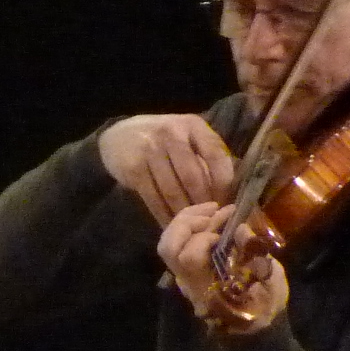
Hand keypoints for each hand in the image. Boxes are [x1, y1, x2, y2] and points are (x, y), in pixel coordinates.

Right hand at [98, 114, 234, 224]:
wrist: (118, 135)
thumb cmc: (163, 140)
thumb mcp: (187, 136)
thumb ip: (207, 155)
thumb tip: (231, 189)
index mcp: (192, 125)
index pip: (215, 155)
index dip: (223, 182)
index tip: (226, 201)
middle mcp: (171, 134)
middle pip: (193, 176)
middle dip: (203, 201)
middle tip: (210, 219)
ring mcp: (149, 150)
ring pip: (172, 190)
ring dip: (184, 212)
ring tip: (192, 225)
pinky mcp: (133, 169)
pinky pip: (153, 198)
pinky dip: (163, 214)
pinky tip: (171, 223)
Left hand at [157, 199, 286, 332]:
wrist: (252, 326)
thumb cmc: (264, 306)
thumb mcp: (271, 284)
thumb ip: (258, 259)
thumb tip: (240, 229)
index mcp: (207, 288)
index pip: (189, 258)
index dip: (203, 239)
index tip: (227, 230)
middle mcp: (187, 281)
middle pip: (168, 248)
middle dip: (188, 222)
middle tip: (214, 210)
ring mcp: (182, 274)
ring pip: (168, 243)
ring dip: (187, 219)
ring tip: (213, 207)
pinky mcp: (184, 267)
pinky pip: (176, 243)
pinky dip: (189, 224)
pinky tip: (209, 215)